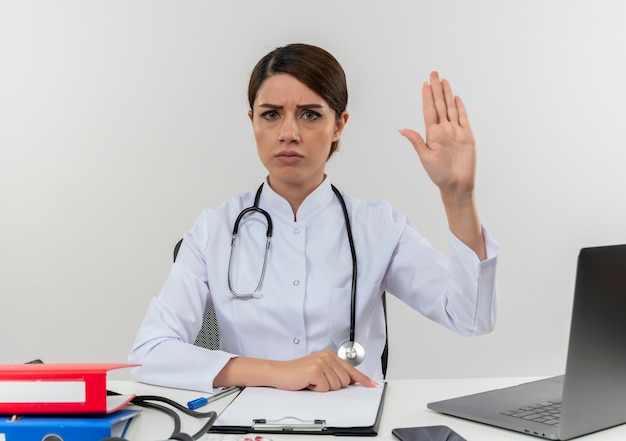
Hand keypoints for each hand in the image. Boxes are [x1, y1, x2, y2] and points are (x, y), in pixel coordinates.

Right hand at [272, 350, 377, 391]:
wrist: (279, 372)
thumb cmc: (298, 373)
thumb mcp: (319, 370)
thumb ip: (335, 373)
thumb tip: (351, 381)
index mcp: (330, 355)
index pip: (351, 369)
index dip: (363, 379)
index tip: (372, 385)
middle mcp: (327, 356)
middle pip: (345, 381)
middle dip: (333, 386)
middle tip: (319, 381)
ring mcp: (322, 362)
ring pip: (336, 386)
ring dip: (323, 388)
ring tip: (312, 381)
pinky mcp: (316, 370)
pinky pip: (325, 388)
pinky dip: (316, 389)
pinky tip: (308, 382)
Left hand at [399, 71, 475, 195]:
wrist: (457, 184)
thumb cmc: (439, 175)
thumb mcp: (425, 157)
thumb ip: (416, 141)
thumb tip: (401, 129)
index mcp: (432, 134)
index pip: (429, 110)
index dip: (427, 97)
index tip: (424, 84)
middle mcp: (444, 130)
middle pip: (440, 105)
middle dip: (436, 89)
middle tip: (433, 73)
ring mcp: (456, 132)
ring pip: (451, 108)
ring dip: (447, 94)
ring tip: (443, 80)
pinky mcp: (467, 136)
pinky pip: (464, 118)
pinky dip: (460, 107)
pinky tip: (456, 97)